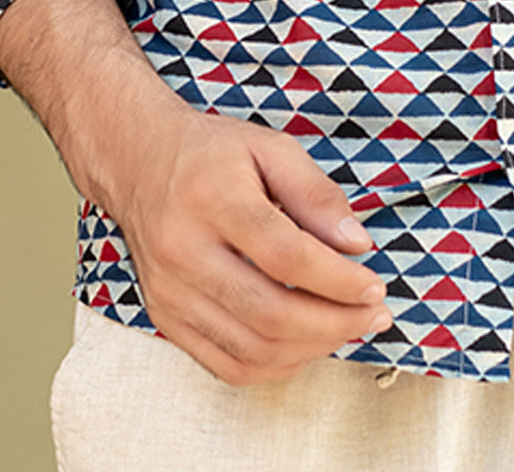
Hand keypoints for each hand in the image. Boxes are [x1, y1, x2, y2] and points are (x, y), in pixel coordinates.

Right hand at [0, 0, 390, 387]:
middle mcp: (183, 251)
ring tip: (347, 327)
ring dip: (312, 348)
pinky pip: (228, 365)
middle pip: (270, 312)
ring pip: (252, 349)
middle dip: (335, 323)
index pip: (285, 255)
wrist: (138, 164)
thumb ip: (315, 193)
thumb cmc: (211, 154)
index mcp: (211, 198)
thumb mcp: (270, 148)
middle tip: (373, 314)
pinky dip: (277, 364)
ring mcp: (169, 293)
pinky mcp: (165, 318)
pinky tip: (306, 342)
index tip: (374, 286)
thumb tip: (357, 245)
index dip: (338, 280)